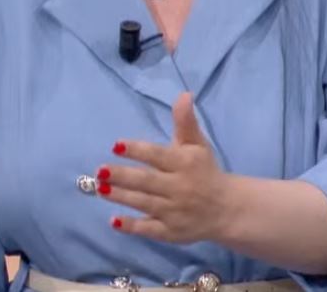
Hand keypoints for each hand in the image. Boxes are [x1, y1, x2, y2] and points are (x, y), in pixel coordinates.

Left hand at [96, 91, 234, 243]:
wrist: (227, 209)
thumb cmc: (205, 171)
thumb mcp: (197, 144)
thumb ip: (185, 121)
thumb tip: (183, 94)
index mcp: (185, 163)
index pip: (157, 155)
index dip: (137, 150)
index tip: (116, 145)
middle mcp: (179, 187)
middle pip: (146, 181)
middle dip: (122, 176)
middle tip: (100, 170)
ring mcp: (174, 212)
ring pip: (143, 202)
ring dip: (121, 196)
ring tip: (100, 188)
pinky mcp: (170, 232)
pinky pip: (148, 229)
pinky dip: (131, 226)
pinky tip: (114, 220)